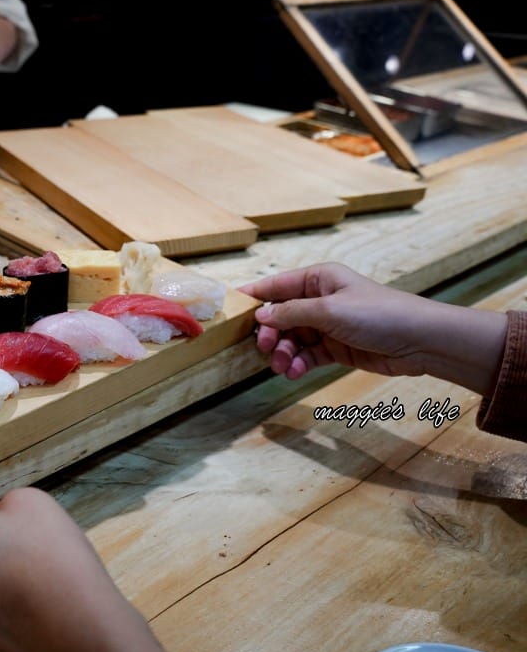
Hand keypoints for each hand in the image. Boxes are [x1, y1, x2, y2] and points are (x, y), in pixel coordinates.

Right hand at [238, 262, 506, 395]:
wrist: (420, 340)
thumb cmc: (378, 314)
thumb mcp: (328, 310)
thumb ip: (291, 313)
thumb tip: (260, 315)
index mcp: (318, 279)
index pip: (276, 285)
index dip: (254, 298)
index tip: (231, 313)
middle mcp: (320, 299)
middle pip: (281, 316)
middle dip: (271, 333)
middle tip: (266, 348)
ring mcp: (328, 325)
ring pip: (292, 338)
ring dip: (284, 353)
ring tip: (283, 367)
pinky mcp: (336, 348)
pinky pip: (307, 355)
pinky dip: (299, 364)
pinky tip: (296, 372)